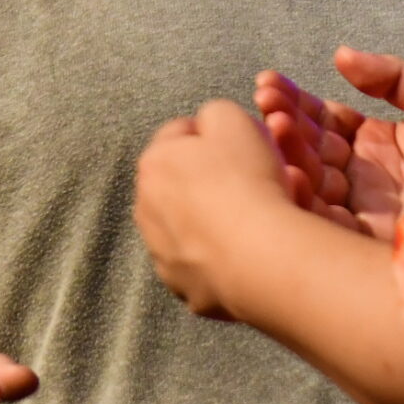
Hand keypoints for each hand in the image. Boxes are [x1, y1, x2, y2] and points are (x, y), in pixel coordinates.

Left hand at [133, 98, 293, 321]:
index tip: (241, 147)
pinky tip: (245, 253)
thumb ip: (214, 115)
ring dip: (211, 221)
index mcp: (154, 163)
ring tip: (251, 221)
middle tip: (250, 184)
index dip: (213, 136)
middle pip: (178, 184)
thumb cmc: (246, 180)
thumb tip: (208, 127)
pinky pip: (200, 264)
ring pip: (187, 227)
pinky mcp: (182, 288)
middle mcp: (145, 209)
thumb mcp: (232, 119)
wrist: (259, 255)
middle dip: (208, 181)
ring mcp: (161, 253)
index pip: (178, 135)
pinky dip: (218, 257)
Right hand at [255, 46, 403, 239]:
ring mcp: (360, 212)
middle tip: (265, 99)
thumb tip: (340, 57)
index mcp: (377, 147)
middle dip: (282, 122)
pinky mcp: (364, 245)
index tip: (269, 83)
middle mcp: (363, 180)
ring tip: (273, 125)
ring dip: (286, 153)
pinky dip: (300, 198)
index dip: (295, 102)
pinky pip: (322, 223)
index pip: (323, 121)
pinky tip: (289, 173)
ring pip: (309, 181)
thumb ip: (392, 77)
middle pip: (309, 148)